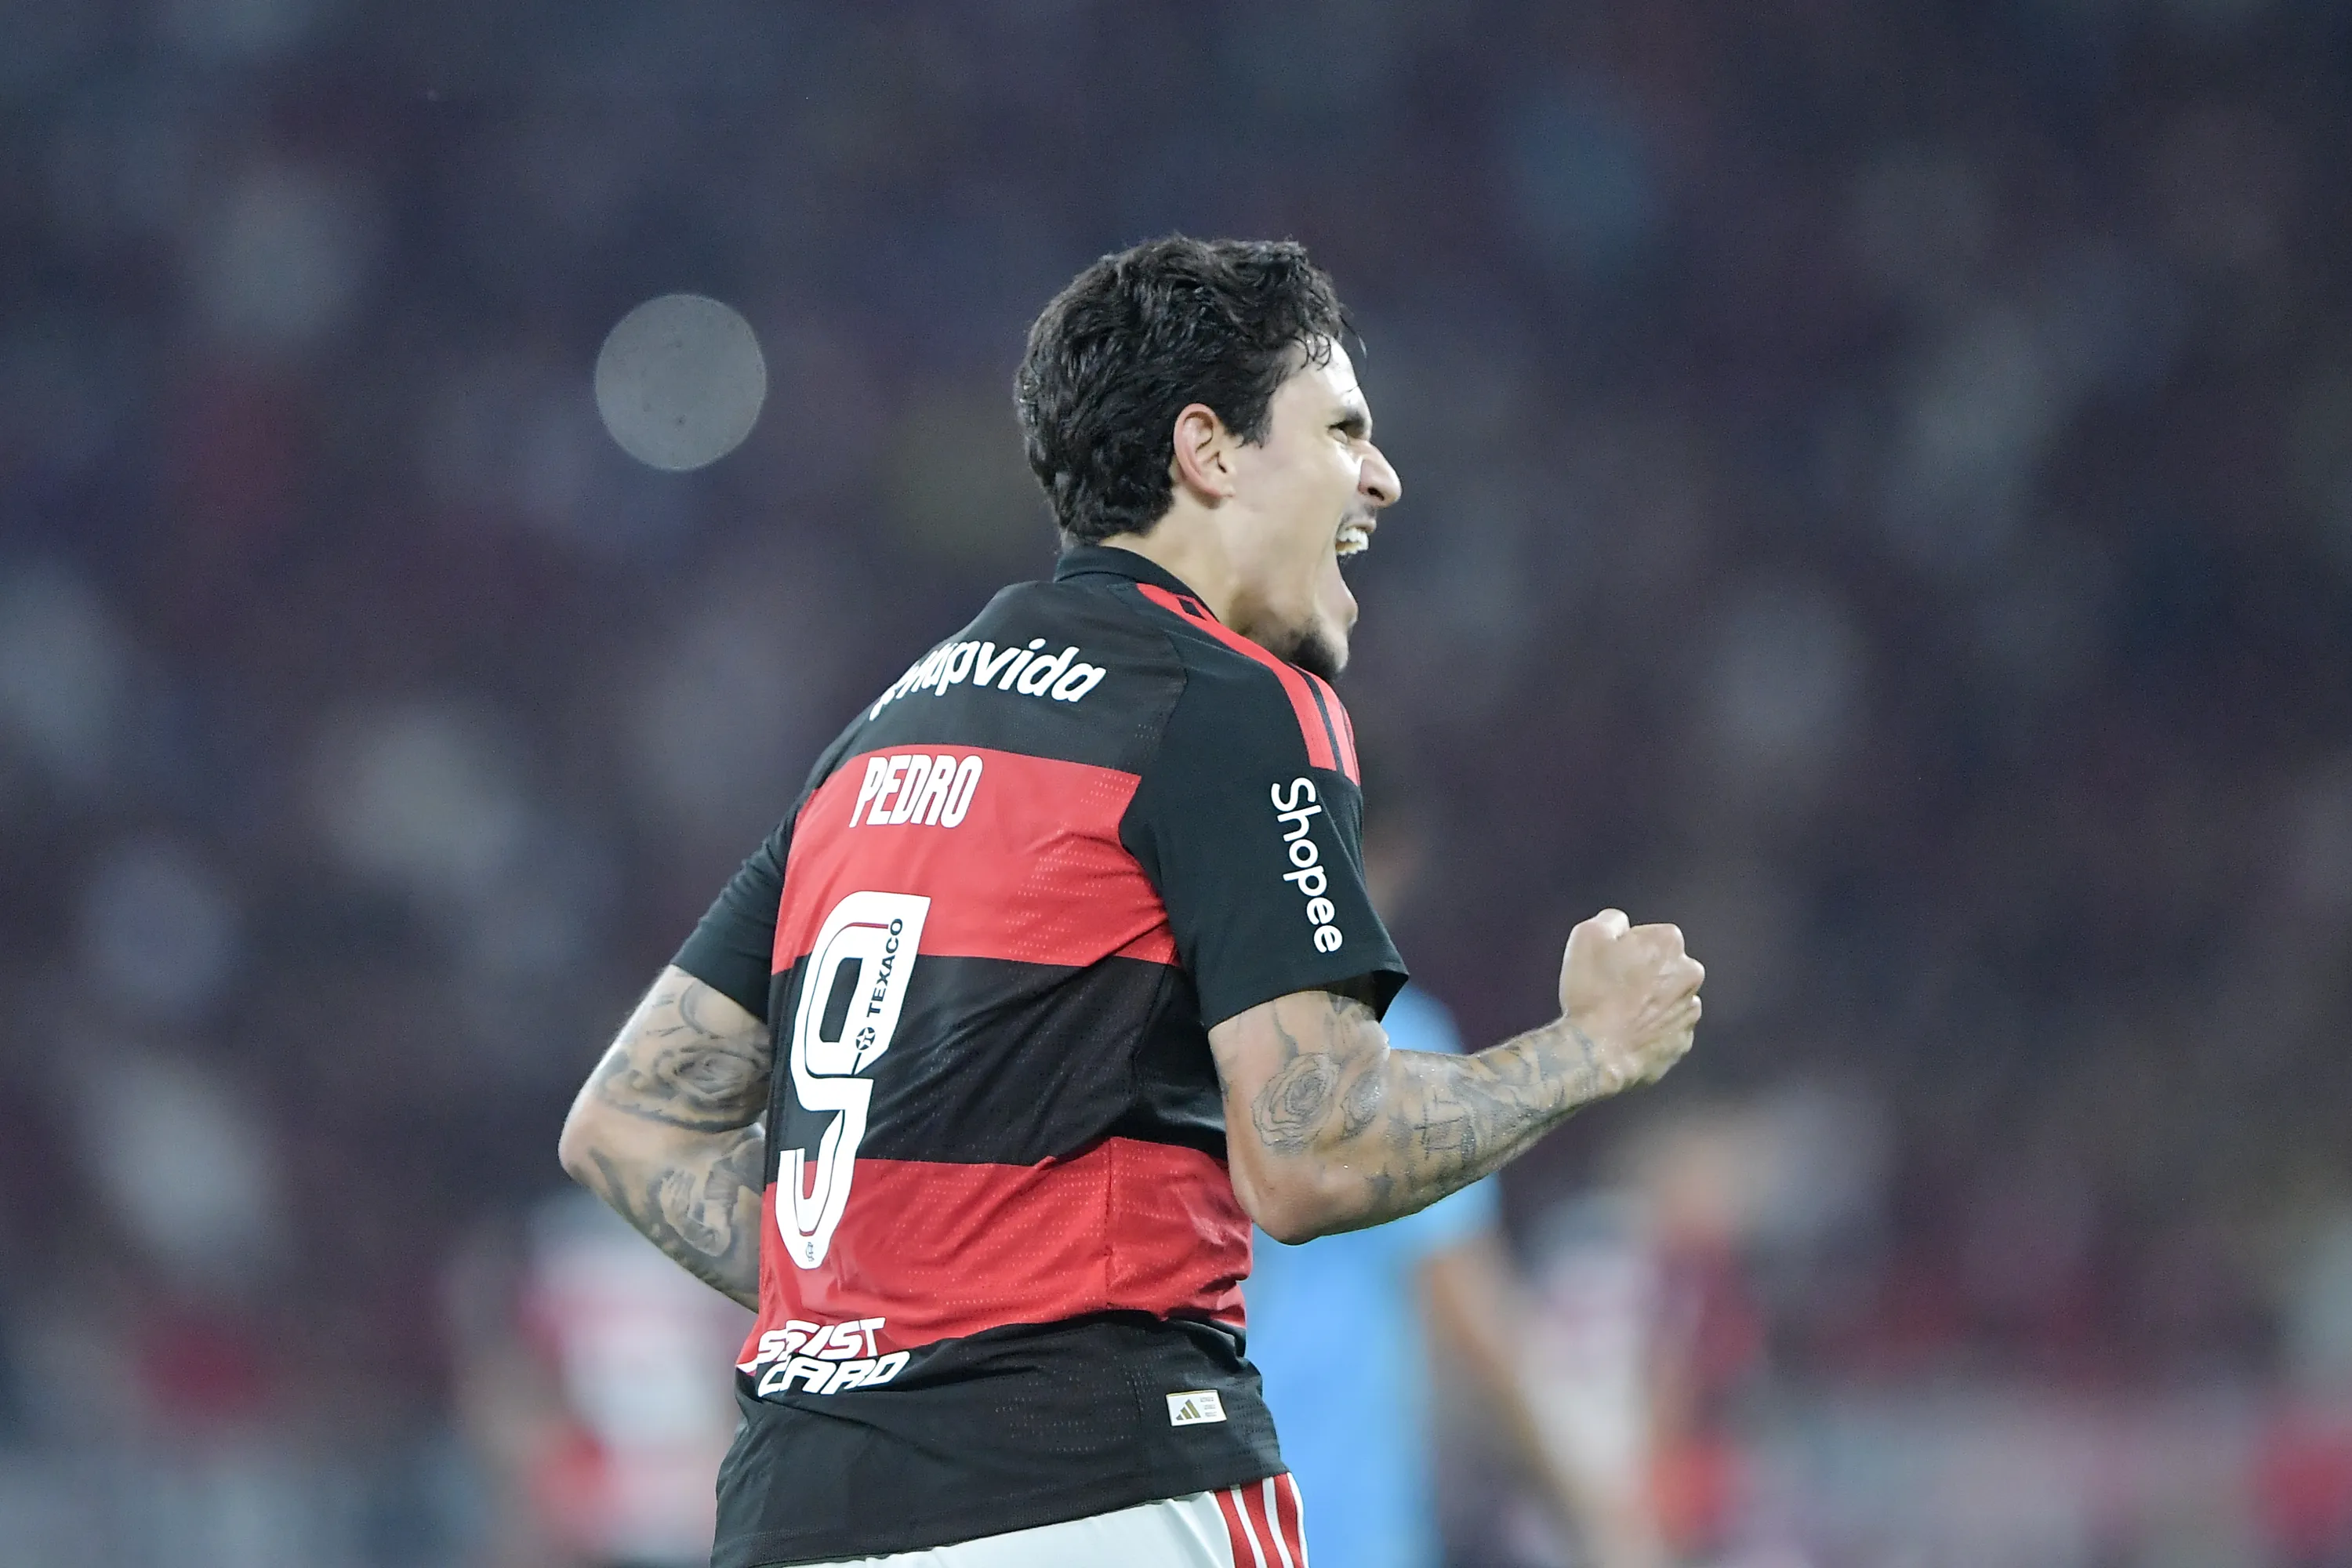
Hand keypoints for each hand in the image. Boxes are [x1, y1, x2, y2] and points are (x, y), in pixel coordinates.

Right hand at [1556, 909, 1702, 1095]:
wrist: (1597, 1052)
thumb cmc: (1591, 992)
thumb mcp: (1587, 935)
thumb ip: (1612, 920)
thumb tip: (1623, 924)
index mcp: (1669, 942)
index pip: (1646, 936)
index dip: (1622, 950)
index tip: (1606, 966)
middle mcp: (1689, 972)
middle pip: (1661, 966)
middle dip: (1641, 974)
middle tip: (1610, 990)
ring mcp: (1689, 1009)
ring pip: (1666, 998)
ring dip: (1648, 1002)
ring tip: (1616, 1015)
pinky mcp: (1683, 1040)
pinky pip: (1666, 1028)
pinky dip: (1651, 1029)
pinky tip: (1627, 1033)